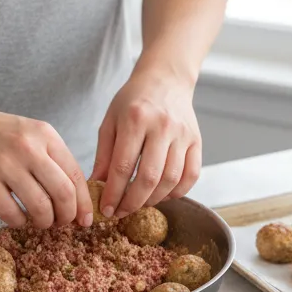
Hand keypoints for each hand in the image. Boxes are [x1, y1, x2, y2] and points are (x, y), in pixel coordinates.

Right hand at [0, 102, 93, 228]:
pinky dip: (18, 222)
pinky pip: (11, 214)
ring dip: (44, 222)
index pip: (75, 174)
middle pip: (62, 193)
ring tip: (40, 222)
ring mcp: (5, 165)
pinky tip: (17, 218)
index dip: (84, 202)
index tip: (85, 219)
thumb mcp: (28, 134)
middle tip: (62, 223)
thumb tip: (72, 196)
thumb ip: (50, 158)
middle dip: (67, 216)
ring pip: (39, 207)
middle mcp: (28, 148)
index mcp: (45, 134)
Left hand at [91, 64, 201, 218]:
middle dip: (132, 203)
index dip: (113, 194)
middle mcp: (163, 126)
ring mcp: (183, 134)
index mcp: (136, 120)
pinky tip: (162, 195)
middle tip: (121, 212)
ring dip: (153, 200)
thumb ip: (103, 156)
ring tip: (139, 204)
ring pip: (171, 180)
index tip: (106, 210)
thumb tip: (94, 188)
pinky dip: (177, 192)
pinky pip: (191, 175)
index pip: (123, 167)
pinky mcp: (197, 140)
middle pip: (149, 177)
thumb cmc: (133, 102)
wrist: (165, 78)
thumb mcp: (110, 123)